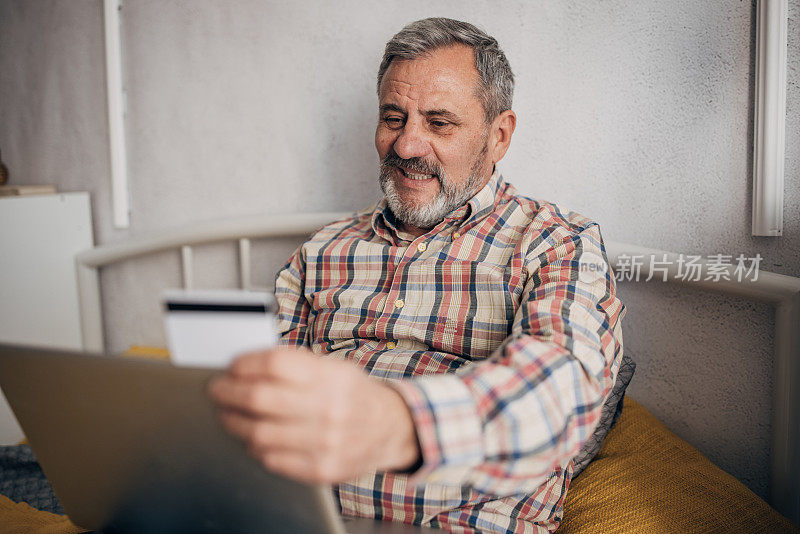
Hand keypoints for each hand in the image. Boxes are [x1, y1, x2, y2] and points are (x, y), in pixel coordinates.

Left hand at [208, 346, 419, 483]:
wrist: (389, 429)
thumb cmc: (352, 394)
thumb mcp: (333, 367)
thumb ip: (294, 365)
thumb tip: (245, 366)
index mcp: (332, 377)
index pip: (275, 364)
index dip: (244, 364)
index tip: (231, 367)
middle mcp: (329, 409)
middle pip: (259, 398)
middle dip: (228, 393)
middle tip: (217, 391)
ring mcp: (325, 442)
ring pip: (259, 433)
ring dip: (234, 422)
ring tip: (228, 415)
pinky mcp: (321, 469)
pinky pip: (272, 460)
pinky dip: (255, 448)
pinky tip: (253, 438)